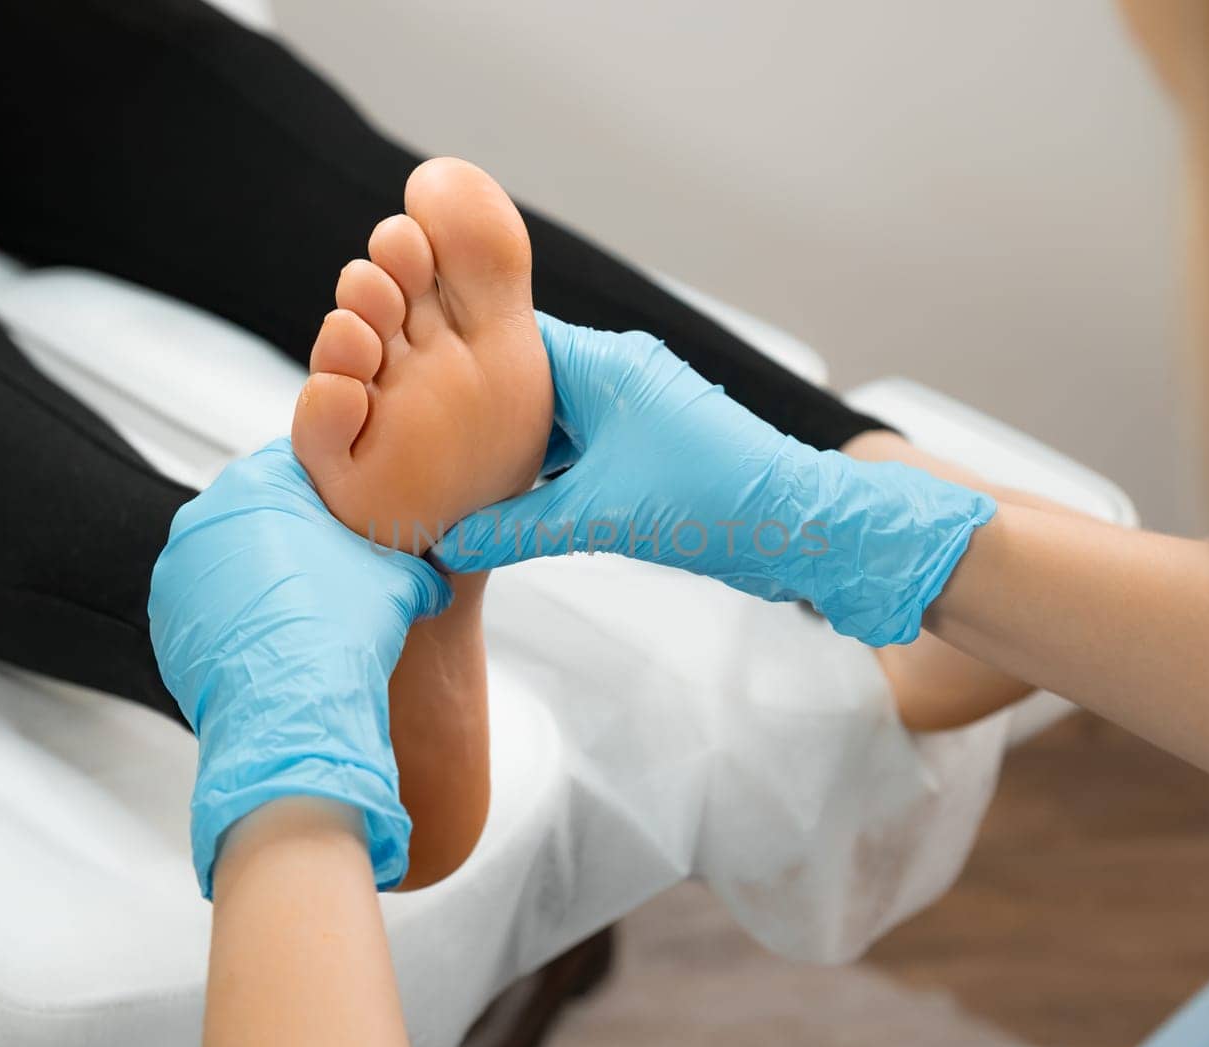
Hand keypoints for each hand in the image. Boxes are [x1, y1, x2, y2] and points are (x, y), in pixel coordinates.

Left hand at [150, 438, 451, 897]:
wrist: (294, 711)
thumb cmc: (346, 628)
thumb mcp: (402, 576)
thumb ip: (411, 551)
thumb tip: (433, 569)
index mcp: (255, 482)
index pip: (302, 464)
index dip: (339, 491)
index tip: (359, 519)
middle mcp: (202, 515)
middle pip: (261, 511)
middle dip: (296, 535)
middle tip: (336, 567)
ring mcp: (176, 572)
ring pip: (232, 559)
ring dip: (265, 577)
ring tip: (306, 613)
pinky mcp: (166, 622)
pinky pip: (210, 607)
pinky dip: (240, 618)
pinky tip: (277, 644)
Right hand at [434, 313, 994, 646]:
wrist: (803, 528)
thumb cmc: (714, 503)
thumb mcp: (599, 517)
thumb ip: (516, 528)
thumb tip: (446, 542)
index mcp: (607, 365)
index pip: (511, 341)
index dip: (456, 361)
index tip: (404, 384)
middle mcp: (620, 375)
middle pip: (526, 380)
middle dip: (475, 410)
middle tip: (414, 438)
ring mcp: (637, 411)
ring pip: (553, 418)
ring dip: (512, 446)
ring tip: (451, 474)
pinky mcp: (650, 447)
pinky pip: (580, 446)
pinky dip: (547, 468)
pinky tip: (510, 498)